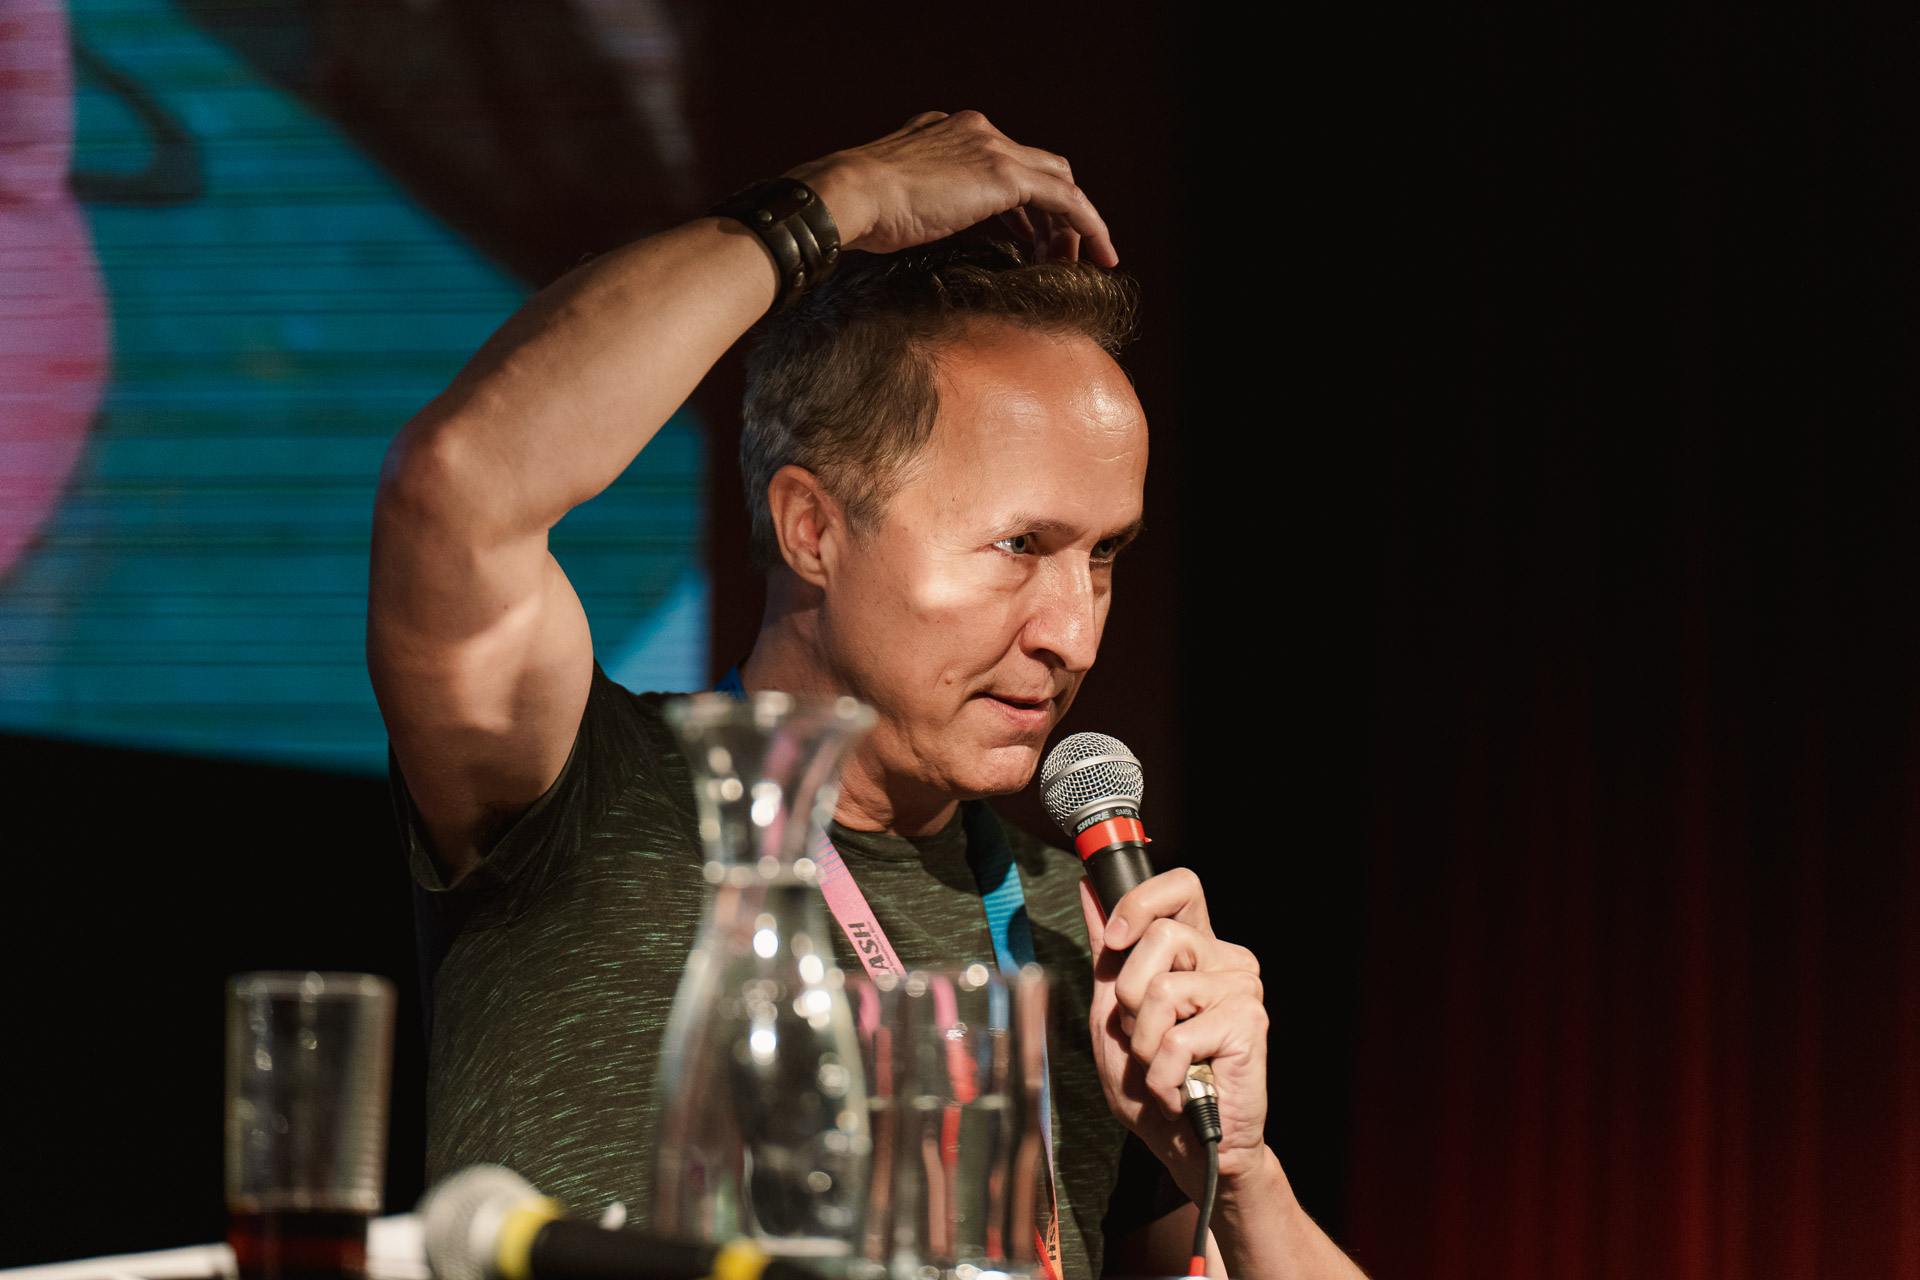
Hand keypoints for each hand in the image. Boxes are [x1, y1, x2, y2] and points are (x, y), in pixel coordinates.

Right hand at [785, 110, 1117, 265]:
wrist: (848, 196)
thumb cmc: (858, 211)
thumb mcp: (895, 201)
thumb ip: (921, 204)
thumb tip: (926, 230)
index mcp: (948, 131)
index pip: (1004, 161)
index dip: (1023, 204)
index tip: (1029, 238)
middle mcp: (975, 130)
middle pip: (1039, 167)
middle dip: (1054, 212)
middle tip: (1055, 252)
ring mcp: (991, 147)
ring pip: (1059, 181)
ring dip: (1074, 223)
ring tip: (1078, 261)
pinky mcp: (1004, 174)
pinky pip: (1065, 199)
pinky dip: (1088, 225)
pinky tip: (1098, 253)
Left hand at [1079, 869, 1270, 1195]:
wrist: (1188, 1147)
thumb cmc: (1154, 1082)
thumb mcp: (1112, 1011)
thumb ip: (1106, 952)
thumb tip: (1088, 888)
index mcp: (1195, 951)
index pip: (1181, 886)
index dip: (1141, 901)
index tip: (1114, 938)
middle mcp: (1224, 960)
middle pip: (1160, 933)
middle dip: (1128, 995)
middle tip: (1143, 1035)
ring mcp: (1241, 988)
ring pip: (1161, 988)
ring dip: (1143, 1044)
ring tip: (1164, 1067)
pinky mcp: (1249, 1022)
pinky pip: (1176, 1037)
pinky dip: (1161, 1076)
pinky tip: (1182, 1089)